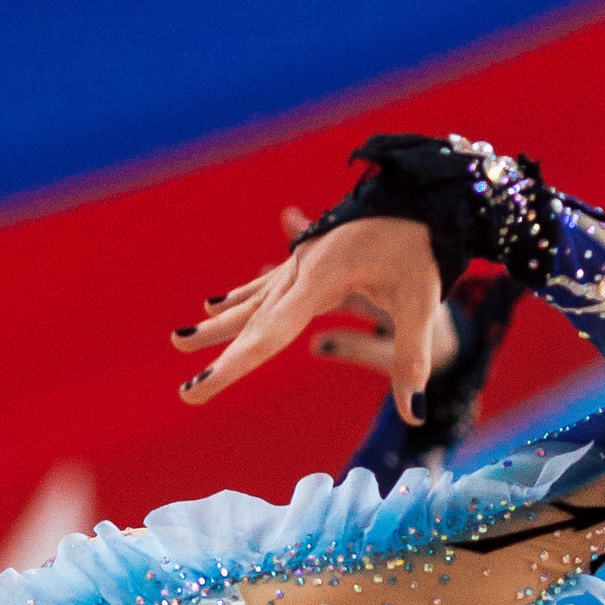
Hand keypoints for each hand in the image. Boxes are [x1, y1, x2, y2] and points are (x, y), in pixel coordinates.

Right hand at [173, 213, 441, 422]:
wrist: (424, 192)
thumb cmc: (424, 246)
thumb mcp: (422, 302)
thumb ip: (412, 359)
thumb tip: (415, 412)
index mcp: (324, 275)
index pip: (273, 332)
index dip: (235, 364)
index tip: (203, 387)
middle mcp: (303, 266)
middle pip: (254, 320)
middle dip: (219, 357)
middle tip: (187, 391)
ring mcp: (302, 259)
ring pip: (253, 300)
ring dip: (218, 324)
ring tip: (180, 341)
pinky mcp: (308, 257)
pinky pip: (267, 285)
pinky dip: (240, 298)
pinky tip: (213, 304)